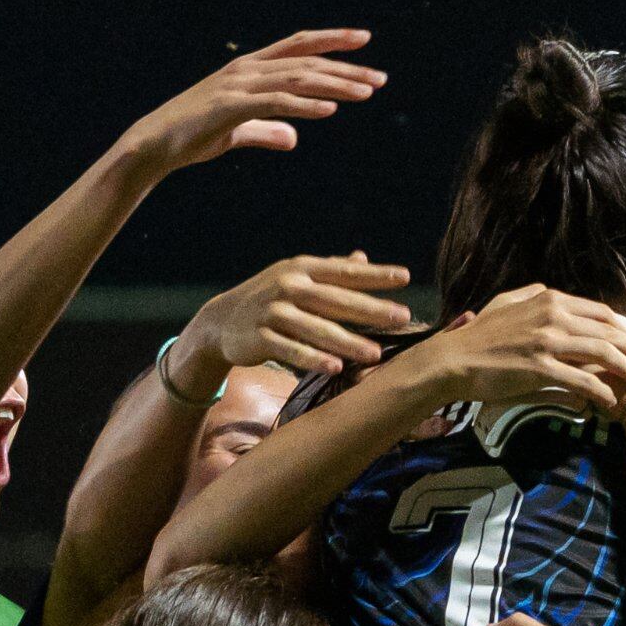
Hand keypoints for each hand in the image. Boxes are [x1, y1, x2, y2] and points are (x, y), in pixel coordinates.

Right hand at [115, 29, 385, 177]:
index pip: (298, 47)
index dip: (332, 40)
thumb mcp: (238, 133)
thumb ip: (267, 130)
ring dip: (334, 84)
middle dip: (346, 68)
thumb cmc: (192, 137)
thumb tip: (294, 138)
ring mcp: (238, 86)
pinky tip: (331, 110)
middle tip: (381, 77)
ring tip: (366, 92)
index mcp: (250, 69)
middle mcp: (247, 69)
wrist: (154, 145)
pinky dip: (305, 105)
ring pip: (296, 79)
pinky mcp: (229, 107)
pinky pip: (275, 103)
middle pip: (306, 61)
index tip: (365, 40)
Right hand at [186, 252, 413, 379]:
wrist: (220, 320)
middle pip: (336, 299)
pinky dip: (313, 359)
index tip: (405, 277)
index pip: (345, 271)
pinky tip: (335, 368)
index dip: (375, 275)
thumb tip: (362, 258)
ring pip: (316, 328)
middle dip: (371, 309)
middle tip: (403, 317)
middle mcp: (289, 286)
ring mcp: (273, 311)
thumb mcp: (295, 277)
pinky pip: (291, 350)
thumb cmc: (269, 298)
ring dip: (347, 342)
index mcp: (302, 268)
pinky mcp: (260, 337)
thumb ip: (329, 271)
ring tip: (374, 354)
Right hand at [414, 284, 625, 414]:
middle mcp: (553, 315)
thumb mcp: (507, 302)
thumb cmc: (479, 335)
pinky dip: (600, 391)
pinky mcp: (540, 368)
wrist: (453, 359)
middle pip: (609, 332)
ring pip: (602, 354)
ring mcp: (547, 341)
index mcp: (549, 299)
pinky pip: (581, 379)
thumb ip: (532, 294)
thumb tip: (550, 289)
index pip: (601, 312)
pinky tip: (611, 401)